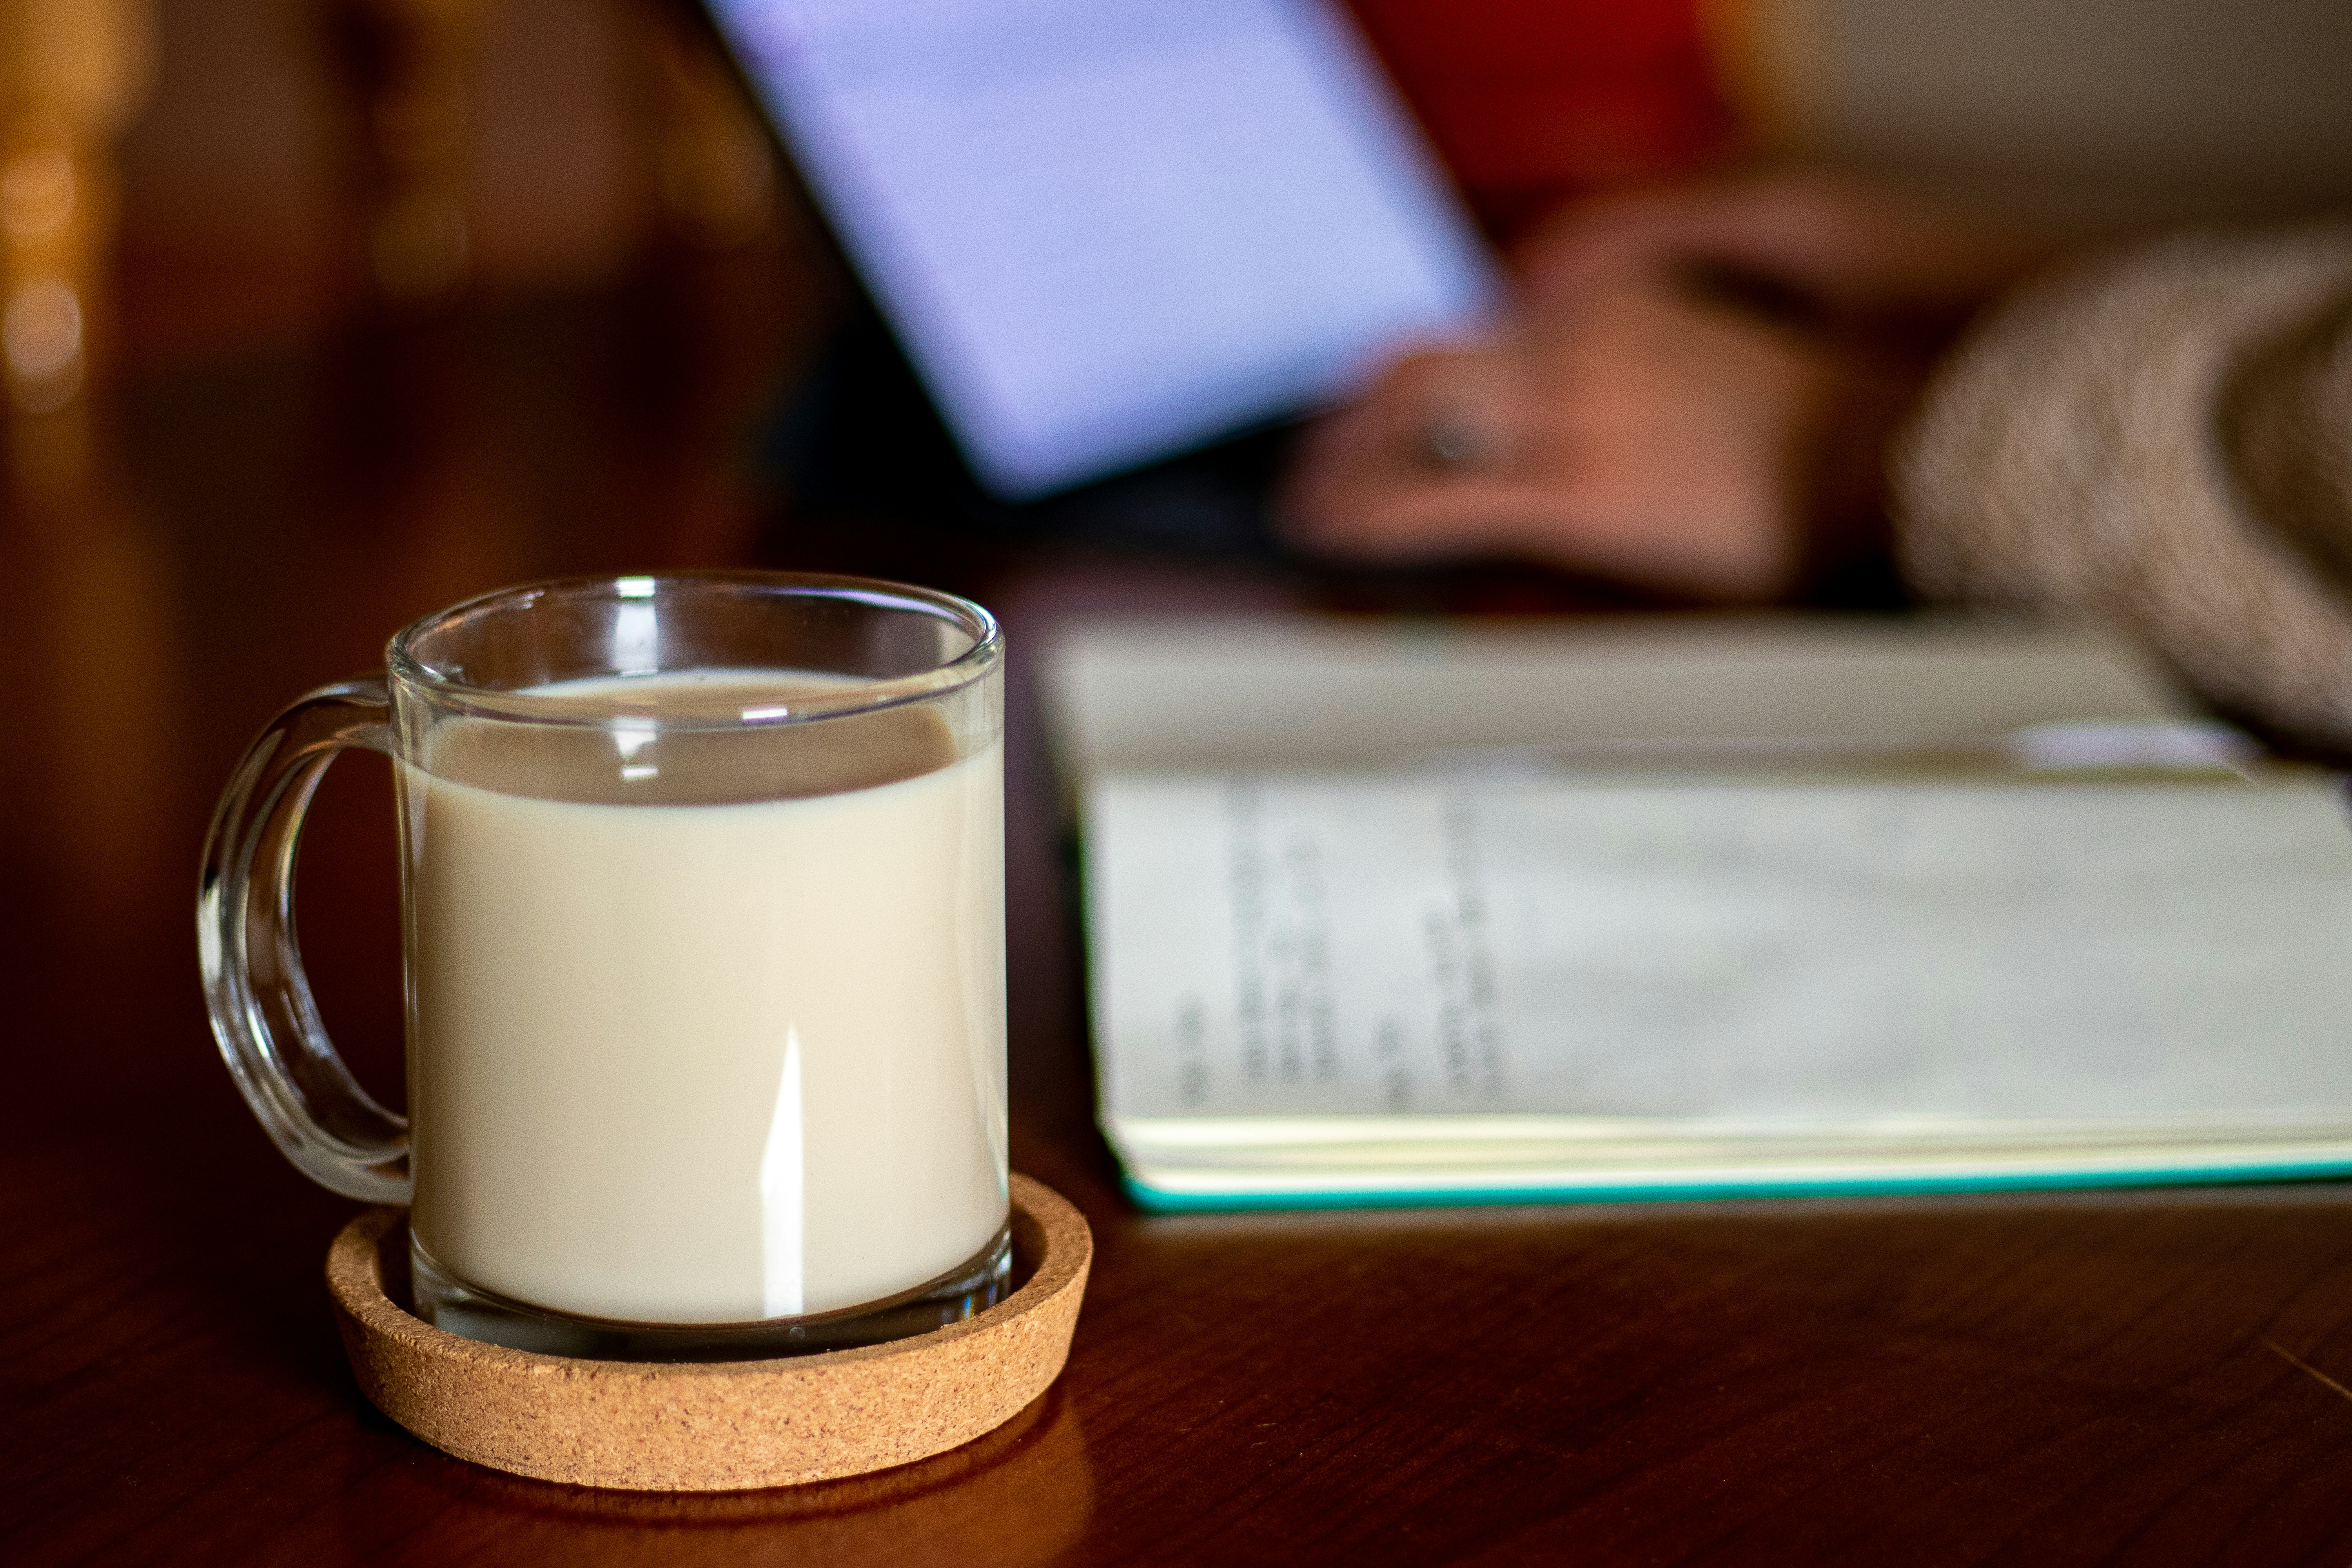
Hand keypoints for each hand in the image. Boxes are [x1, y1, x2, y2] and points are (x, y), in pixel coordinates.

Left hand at [1279, 172, 2043, 600]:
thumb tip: (1528, 411)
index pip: (1455, 329)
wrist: (1874, 454)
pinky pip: (1439, 500)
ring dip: (1341, 470)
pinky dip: (1370, 515)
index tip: (1352, 410)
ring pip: (1409, 427)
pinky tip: (1338, 536)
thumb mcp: (1686, 365)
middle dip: (1344, 424)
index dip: (1384, 379)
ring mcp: (1571, 416)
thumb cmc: (1798, 432)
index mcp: (1600, 306)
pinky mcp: (1577, 494)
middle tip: (1310, 468)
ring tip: (1309, 509)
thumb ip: (1604, 370)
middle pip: (1412, 370)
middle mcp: (1572, 344)